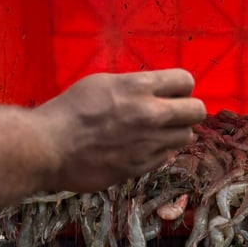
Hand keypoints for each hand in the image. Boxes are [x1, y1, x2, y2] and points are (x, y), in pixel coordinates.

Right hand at [35, 69, 205, 193]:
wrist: (50, 147)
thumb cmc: (70, 110)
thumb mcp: (103, 83)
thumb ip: (134, 86)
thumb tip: (155, 90)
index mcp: (139, 87)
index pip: (186, 80)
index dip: (181, 86)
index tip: (173, 91)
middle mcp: (151, 114)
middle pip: (197, 111)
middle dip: (188, 109)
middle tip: (173, 112)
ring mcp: (148, 143)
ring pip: (186, 136)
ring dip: (175, 132)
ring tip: (155, 131)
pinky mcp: (141, 165)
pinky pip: (166, 156)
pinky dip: (159, 150)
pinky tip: (140, 147)